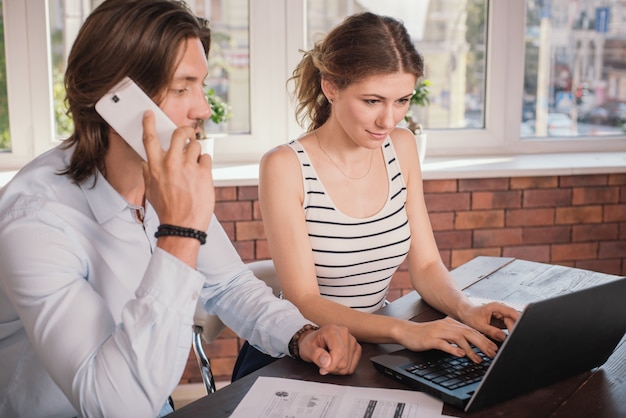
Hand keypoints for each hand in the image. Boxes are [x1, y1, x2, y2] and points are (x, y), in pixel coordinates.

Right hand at [141, 110, 213, 231]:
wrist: (183, 226)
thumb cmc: (167, 210)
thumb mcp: (150, 190)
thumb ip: (148, 173)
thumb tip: (146, 162)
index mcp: (155, 166)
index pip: (149, 139)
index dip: (148, 123)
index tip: (149, 114)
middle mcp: (171, 163)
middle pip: (179, 133)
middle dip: (185, 130)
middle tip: (188, 133)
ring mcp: (189, 167)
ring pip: (195, 145)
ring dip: (196, 152)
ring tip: (195, 165)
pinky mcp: (204, 172)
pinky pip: (206, 158)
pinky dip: (205, 164)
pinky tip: (201, 175)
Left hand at [297, 324, 360, 374]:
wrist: (315, 341)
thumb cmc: (311, 344)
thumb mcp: (306, 349)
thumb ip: (315, 355)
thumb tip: (326, 362)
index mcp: (332, 330)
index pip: (339, 352)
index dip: (331, 365)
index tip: (322, 369)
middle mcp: (344, 333)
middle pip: (344, 361)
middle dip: (332, 368)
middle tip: (323, 364)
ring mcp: (352, 340)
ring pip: (348, 366)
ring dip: (336, 369)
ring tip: (328, 362)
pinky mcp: (356, 348)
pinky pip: (352, 367)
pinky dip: (343, 369)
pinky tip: (335, 362)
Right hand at [396, 317, 499, 362]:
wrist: (406, 331)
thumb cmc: (424, 334)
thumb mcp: (442, 332)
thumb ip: (454, 337)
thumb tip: (469, 347)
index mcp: (450, 323)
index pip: (471, 330)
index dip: (484, 339)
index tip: (494, 348)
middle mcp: (446, 326)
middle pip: (468, 333)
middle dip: (482, 343)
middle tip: (492, 353)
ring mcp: (438, 332)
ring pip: (459, 338)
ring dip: (471, 349)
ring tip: (478, 359)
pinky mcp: (430, 339)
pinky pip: (444, 344)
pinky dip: (453, 349)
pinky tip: (460, 355)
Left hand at [460, 301, 519, 342]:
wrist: (466, 314)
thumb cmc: (470, 317)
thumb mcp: (479, 325)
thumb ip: (491, 331)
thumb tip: (502, 336)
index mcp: (496, 307)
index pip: (511, 313)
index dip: (517, 321)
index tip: (518, 331)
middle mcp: (501, 310)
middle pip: (514, 319)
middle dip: (515, 328)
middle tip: (513, 339)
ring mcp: (502, 315)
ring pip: (513, 323)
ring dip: (513, 330)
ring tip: (510, 339)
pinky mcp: (502, 321)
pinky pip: (509, 326)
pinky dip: (510, 332)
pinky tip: (508, 338)